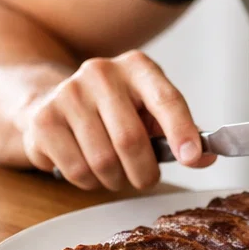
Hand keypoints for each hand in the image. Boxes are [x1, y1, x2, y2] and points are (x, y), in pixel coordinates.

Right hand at [14, 50, 213, 190]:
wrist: (52, 100)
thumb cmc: (113, 110)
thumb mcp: (149, 110)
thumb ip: (180, 131)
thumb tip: (204, 157)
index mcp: (137, 67)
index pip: (166, 99)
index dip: (181, 132)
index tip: (192, 158)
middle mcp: (102, 73)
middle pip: (130, 140)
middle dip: (143, 172)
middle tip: (144, 178)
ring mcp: (69, 94)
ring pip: (103, 161)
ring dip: (115, 179)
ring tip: (114, 170)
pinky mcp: (44, 120)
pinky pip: (76, 170)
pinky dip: (89, 182)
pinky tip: (88, 167)